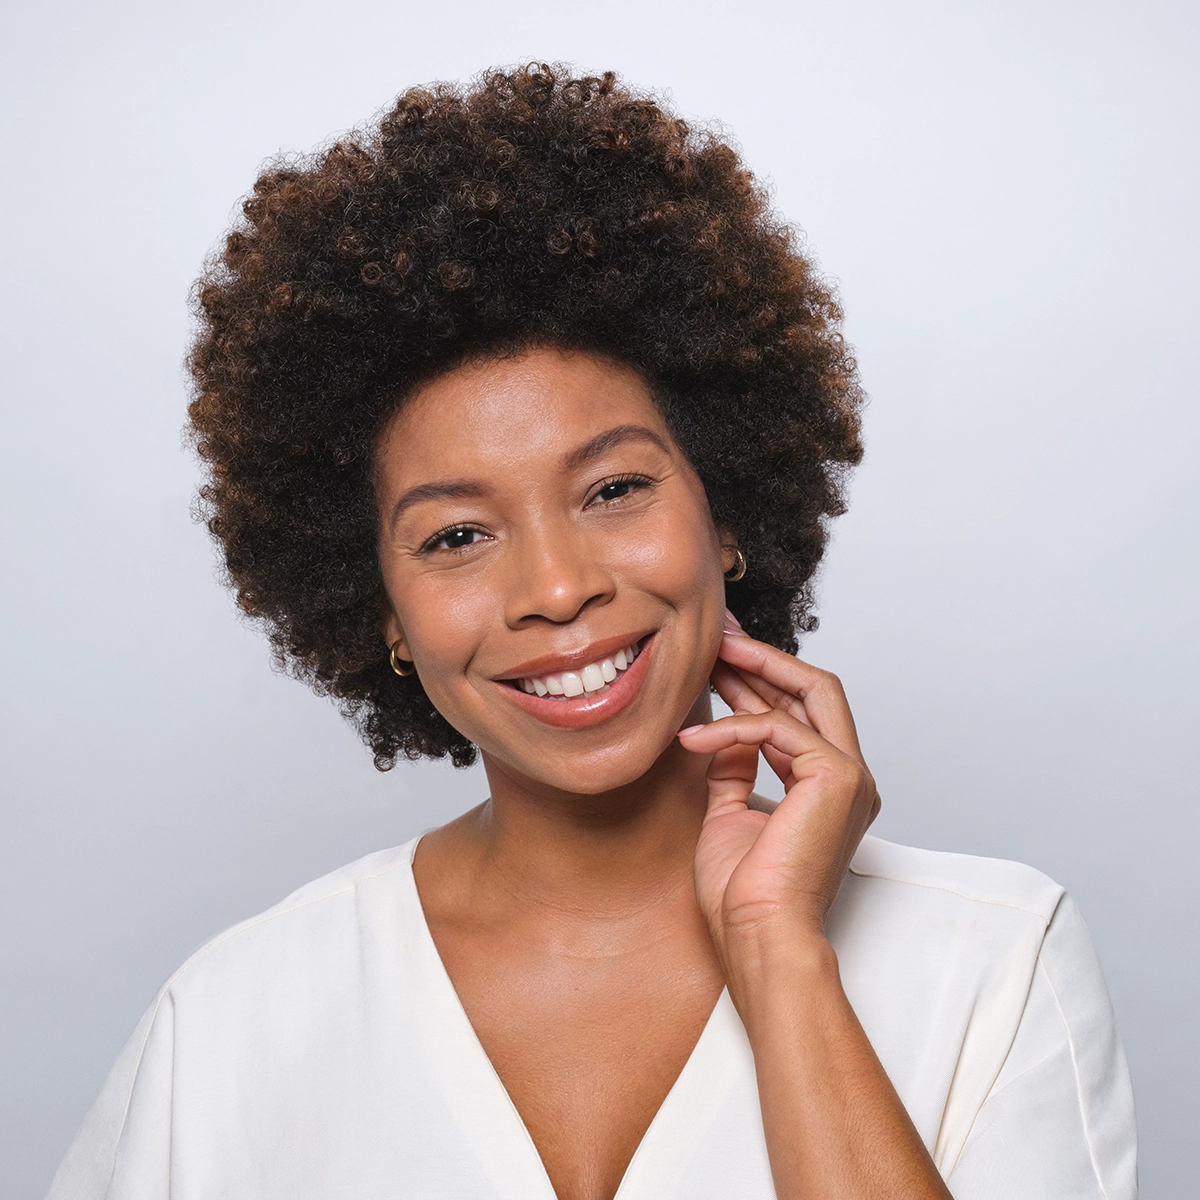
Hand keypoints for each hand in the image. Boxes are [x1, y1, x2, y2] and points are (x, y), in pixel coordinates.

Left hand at [680, 612, 880, 969]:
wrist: (757, 936)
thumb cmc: (743, 895)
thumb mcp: (729, 814)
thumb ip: (735, 771)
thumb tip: (725, 739)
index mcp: (829, 788)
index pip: (802, 712)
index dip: (761, 678)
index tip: (721, 658)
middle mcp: (850, 777)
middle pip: (816, 688)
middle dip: (765, 657)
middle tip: (720, 636)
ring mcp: (851, 776)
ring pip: (810, 693)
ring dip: (754, 670)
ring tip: (708, 658)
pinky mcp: (838, 778)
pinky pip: (779, 729)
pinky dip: (733, 728)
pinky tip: (693, 739)